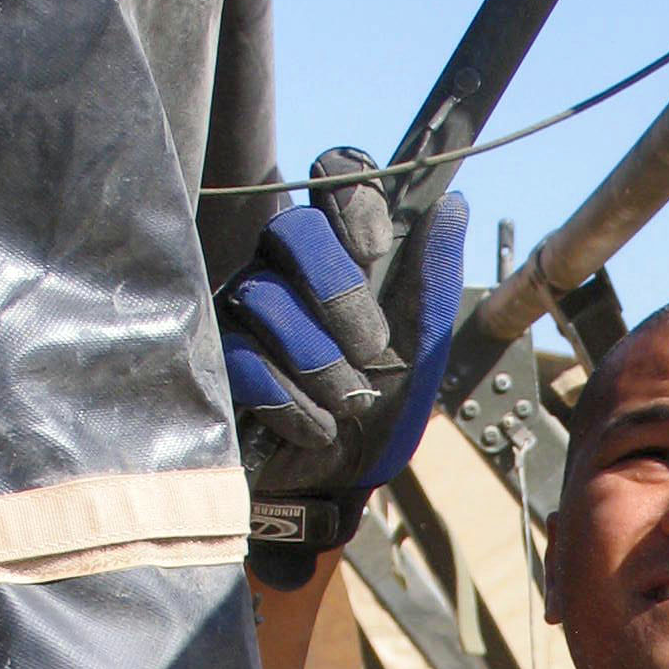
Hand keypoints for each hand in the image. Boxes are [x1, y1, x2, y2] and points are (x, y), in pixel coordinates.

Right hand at [218, 149, 467, 586]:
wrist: (341, 489)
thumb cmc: (379, 412)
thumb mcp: (420, 351)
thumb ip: (432, 282)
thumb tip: (453, 205)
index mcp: (340, 254)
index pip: (335, 178)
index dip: (352, 206)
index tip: (374, 250)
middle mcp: (284, 269)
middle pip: (292, 230)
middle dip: (339, 293)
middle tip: (371, 351)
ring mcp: (242, 312)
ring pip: (266, 298)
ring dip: (321, 363)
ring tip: (346, 404)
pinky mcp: (215, 360)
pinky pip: (242, 358)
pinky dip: (289, 400)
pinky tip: (314, 426)